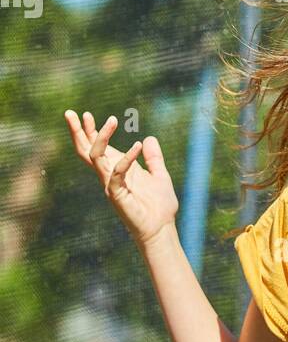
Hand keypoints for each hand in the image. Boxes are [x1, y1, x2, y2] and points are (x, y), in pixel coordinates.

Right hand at [63, 110, 179, 248]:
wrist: (162, 228)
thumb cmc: (159, 206)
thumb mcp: (159, 175)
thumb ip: (154, 158)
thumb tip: (149, 138)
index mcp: (116, 169)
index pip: (96, 148)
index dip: (88, 131)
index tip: (85, 114)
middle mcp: (109, 175)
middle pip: (85, 151)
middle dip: (77, 132)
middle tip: (71, 113)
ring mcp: (111, 185)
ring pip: (96, 157)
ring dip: (101, 137)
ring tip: (112, 120)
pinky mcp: (117, 194)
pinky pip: (116, 172)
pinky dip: (127, 158)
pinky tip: (138, 146)